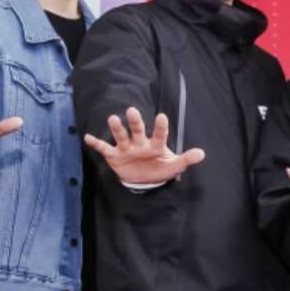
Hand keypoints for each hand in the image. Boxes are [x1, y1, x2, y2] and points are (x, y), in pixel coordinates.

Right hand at [83, 107, 204, 185]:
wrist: (143, 179)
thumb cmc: (159, 168)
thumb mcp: (174, 166)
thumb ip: (186, 159)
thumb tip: (202, 154)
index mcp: (155, 145)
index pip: (159, 135)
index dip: (161, 127)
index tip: (162, 116)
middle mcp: (140, 143)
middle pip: (138, 130)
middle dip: (136, 122)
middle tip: (132, 111)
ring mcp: (126, 148)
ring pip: (121, 136)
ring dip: (117, 129)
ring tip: (113, 119)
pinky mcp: (115, 156)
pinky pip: (104, 149)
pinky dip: (96, 144)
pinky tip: (87, 137)